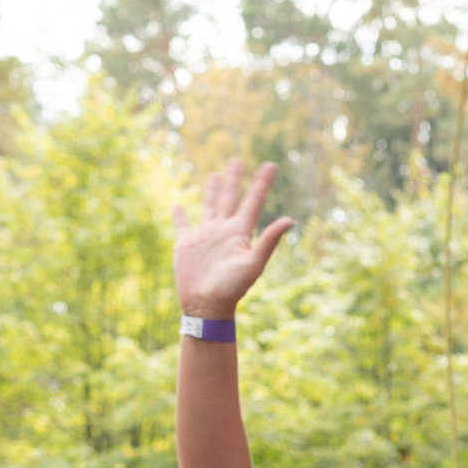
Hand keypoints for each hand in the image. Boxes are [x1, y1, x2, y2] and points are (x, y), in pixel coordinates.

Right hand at [174, 159, 293, 320]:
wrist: (206, 307)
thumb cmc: (231, 288)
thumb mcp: (253, 263)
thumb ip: (268, 241)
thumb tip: (289, 220)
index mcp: (239, 232)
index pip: (253, 201)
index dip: (261, 183)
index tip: (271, 165)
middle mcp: (222, 230)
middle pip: (230, 198)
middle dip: (234, 179)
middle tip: (238, 160)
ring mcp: (204, 236)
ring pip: (209, 206)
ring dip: (211, 190)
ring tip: (215, 174)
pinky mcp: (186, 244)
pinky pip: (182, 225)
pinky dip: (179, 215)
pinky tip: (177, 205)